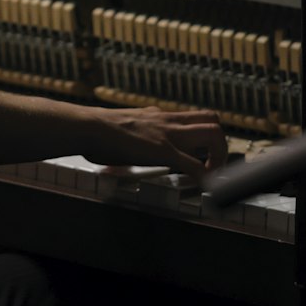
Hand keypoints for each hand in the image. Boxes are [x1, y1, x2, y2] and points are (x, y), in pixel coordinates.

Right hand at [80, 106, 226, 186]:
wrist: (86, 127)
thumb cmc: (93, 131)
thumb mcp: (119, 128)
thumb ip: (128, 138)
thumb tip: (118, 155)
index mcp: (157, 116)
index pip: (192, 117)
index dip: (203, 134)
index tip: (201, 153)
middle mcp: (168, 121)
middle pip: (212, 119)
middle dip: (219, 143)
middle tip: (212, 164)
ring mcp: (168, 135)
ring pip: (213, 134)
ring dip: (219, 156)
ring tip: (211, 175)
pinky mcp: (163, 151)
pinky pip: (195, 166)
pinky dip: (206, 178)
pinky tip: (206, 189)